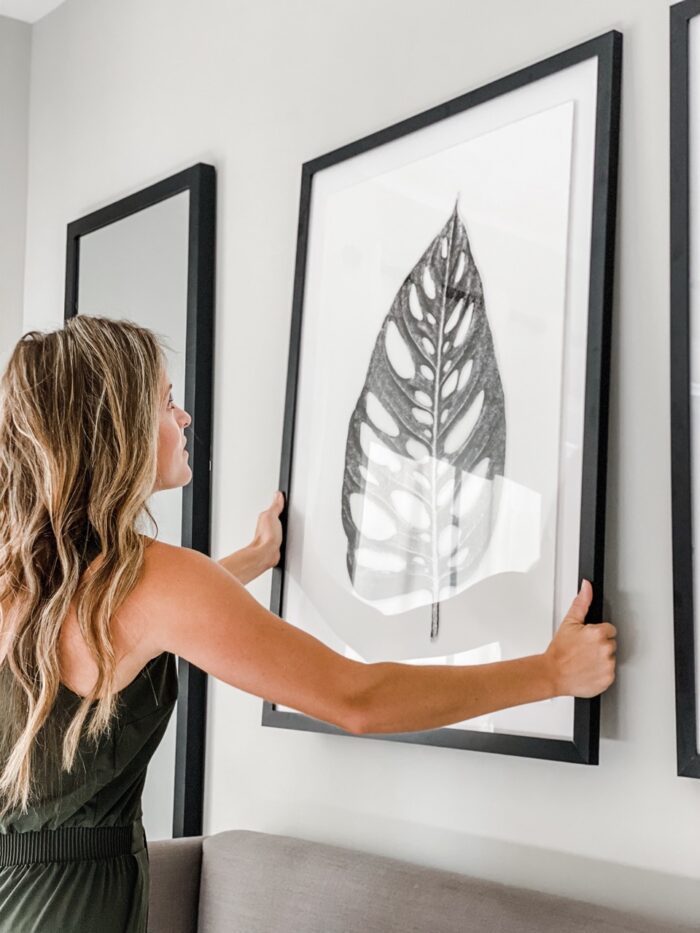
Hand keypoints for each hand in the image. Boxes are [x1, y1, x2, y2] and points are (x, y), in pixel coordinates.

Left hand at [251, 491, 284, 569]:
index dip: (279, 501)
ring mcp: (271, 533)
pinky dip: (284, 533)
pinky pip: (281, 534)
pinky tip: (285, 532)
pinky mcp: (276, 542)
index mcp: (266, 516)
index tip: (283, 495)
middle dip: (280, 511)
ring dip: (282, 523)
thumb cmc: (266, 537)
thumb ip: (276, 505)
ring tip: (285, 517)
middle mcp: (267, 525)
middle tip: (284, 504)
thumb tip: (278, 494)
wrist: (266, 553)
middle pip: (276, 515)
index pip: (274, 506)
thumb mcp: (272, 516)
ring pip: (278, 525)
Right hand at [543, 580, 615, 697]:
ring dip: (602, 659)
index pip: (610, 629)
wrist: (553, 673)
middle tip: (585, 650)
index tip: (588, 639)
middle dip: (600, 646)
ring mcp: (607, 665)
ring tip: (586, 660)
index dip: (598, 633)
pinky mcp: (608, 679)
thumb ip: (582, 602)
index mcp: (598, 633)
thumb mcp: (569, 622)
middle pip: (611, 643)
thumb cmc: (559, 651)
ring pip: (611, 658)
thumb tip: (587, 587)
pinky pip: (610, 673)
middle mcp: (605, 649)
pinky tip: (589, 670)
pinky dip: (601, 673)